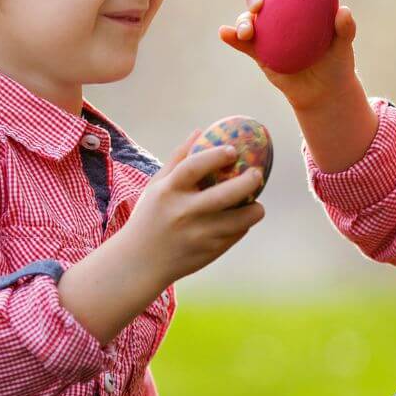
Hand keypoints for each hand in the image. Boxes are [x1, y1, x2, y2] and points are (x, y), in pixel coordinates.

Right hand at [118, 132, 266, 286]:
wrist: (138, 264)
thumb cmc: (149, 218)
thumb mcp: (156, 187)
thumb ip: (177, 160)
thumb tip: (200, 131)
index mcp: (168, 192)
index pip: (194, 166)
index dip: (216, 155)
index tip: (232, 150)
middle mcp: (184, 213)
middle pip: (226, 194)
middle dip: (248, 182)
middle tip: (257, 174)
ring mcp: (198, 234)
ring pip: (240, 219)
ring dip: (255, 209)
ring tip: (256, 203)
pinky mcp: (209, 252)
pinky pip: (236, 234)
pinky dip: (242, 226)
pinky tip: (239, 220)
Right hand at [219, 0, 360, 111]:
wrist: (323, 91)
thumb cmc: (336, 62)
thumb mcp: (344, 47)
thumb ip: (345, 29)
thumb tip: (343, 11)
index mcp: (300, 1)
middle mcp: (280, 11)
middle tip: (258, 6)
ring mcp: (266, 30)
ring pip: (248, 17)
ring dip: (243, 20)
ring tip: (247, 32)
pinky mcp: (256, 50)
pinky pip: (241, 42)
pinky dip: (231, 36)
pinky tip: (224, 33)